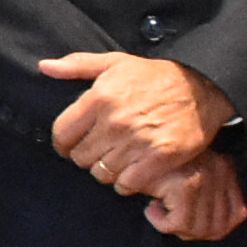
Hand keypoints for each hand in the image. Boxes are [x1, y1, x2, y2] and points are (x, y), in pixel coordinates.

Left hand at [38, 50, 232, 194]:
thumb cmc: (155, 76)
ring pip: (102, 173)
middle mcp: (115, 121)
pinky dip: (127, 183)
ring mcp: (138, 141)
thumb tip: (45, 67)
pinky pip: (128, 184)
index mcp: (99, 98)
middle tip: (99, 152)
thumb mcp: (115, 62)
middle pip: (81, 157)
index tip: (72, 145)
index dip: (64, 144)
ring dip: (107, 170)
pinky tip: (133, 172)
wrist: (201, 88)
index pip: (62, 135)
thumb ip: (77, 65)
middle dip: (86, 157)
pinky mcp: (160, 158)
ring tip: (117, 160)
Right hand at [146, 151, 246, 241]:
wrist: (132, 149)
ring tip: (158, 212)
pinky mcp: (186, 185)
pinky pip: (178, 223)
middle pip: (217, 227)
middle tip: (170, 220)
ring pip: (197, 229)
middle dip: (190, 232)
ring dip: (174, 228)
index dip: (212, 229)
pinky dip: (160, 222)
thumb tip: (216, 229)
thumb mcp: (188, 175)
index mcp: (225, 168)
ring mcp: (204, 178)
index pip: (236, 215)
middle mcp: (219, 171)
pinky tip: (151, 209)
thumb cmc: (154, 165)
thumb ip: (208, 193)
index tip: (187, 222)